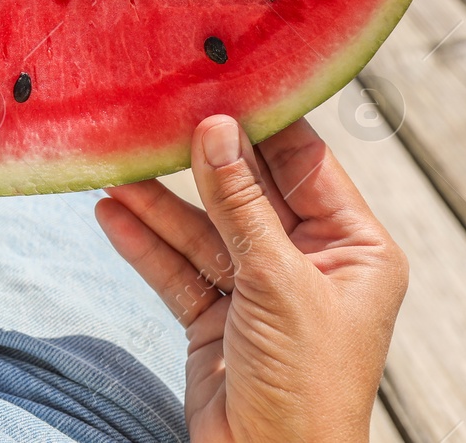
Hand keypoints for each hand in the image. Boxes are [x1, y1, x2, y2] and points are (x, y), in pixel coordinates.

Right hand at [96, 115, 406, 442]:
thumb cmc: (305, 385)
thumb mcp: (276, 282)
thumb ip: (241, 203)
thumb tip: (216, 128)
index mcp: (355, 249)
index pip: (305, 165)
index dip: (263, 124)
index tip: (219, 81)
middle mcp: (309, 262)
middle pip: (247, 191)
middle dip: (200, 158)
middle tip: (157, 111)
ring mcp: (259, 289)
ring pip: (204, 228)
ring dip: (159, 201)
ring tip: (114, 164)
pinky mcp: (216, 318)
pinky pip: (178, 267)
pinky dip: (145, 242)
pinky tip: (110, 212)